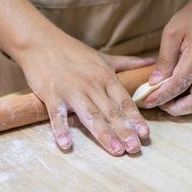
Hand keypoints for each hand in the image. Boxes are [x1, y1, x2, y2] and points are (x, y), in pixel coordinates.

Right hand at [17, 33, 153, 155]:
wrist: (39, 41)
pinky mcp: (51, 94)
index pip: (124, 101)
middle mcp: (92, 85)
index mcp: (106, 77)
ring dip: (103, 134)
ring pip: (90, 115)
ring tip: (115, 150)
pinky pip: (57, 114)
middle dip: (124, 131)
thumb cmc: (73, 52)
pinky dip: (61, 129)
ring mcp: (71, 90)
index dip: (135, 118)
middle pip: (111, 111)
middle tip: (134, 149)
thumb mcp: (104, 57)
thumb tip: (151, 62)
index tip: (145, 135)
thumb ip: (127, 63)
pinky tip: (66, 145)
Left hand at [140, 0, 191, 114]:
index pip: (180, 83)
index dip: (162, 95)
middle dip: (177, 108)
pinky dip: (187, 100)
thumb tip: (154, 84)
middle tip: (157, 105)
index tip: (146, 100)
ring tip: (163, 101)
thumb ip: (164, 60)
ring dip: (183, 107)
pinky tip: (172, 95)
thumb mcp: (172, 32)